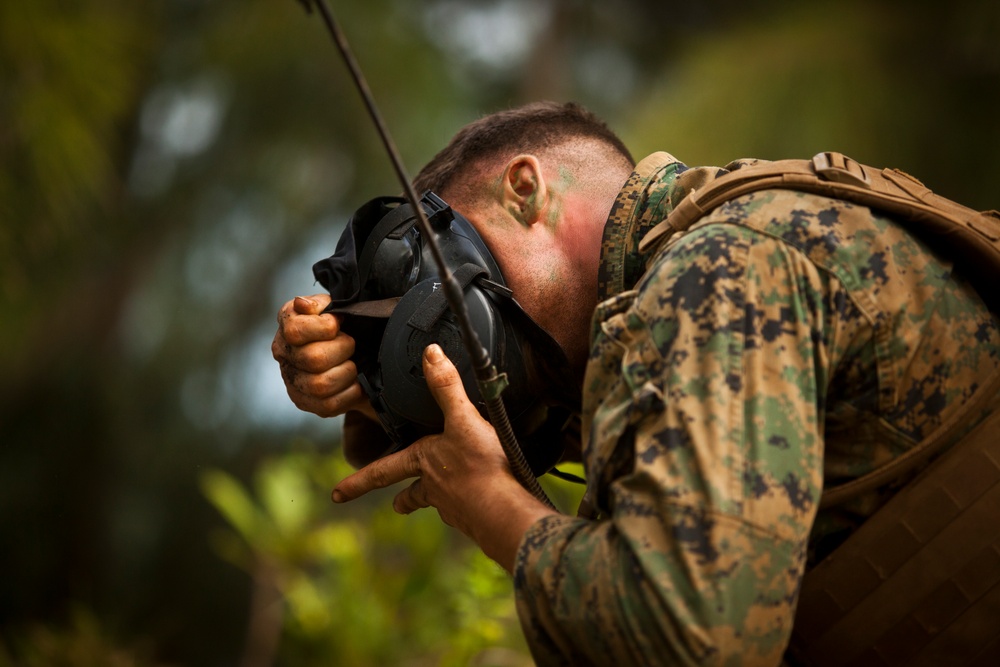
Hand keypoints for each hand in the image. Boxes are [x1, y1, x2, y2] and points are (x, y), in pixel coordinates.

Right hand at [272, 294, 374, 419]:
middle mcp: (284, 355)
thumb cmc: (341, 327)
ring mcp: (293, 381)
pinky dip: (349, 392)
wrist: (355, 351)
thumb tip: (302, 305)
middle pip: (312, 358)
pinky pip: (329, 405)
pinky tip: (354, 382)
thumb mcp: (333, 308)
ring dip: (346, 372)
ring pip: (320, 385)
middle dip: (342, 349)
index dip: (324, 327)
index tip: (339, 324)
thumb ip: (320, 304)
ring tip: (352, 364)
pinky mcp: (306, 402)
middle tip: (351, 344)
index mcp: (287, 327)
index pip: (295, 331)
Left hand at [332, 344, 557, 570]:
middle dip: (401, 500)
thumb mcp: (463, 420)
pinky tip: (482, 499)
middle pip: (410, 495)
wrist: (504, 511)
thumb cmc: (480, 466)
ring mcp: (453, 507)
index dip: (358, 482)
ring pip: (438, 503)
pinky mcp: (475, 518)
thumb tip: (430, 353)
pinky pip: (466, 511)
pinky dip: (469, 506)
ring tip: (440, 501)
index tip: (336, 494)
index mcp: (422, 462)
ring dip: (436, 501)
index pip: (382, 471)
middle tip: (394, 506)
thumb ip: (447, 387)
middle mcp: (432, 488)